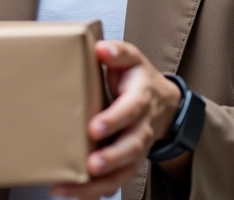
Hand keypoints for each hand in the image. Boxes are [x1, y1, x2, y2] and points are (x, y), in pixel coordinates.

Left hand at [50, 40, 183, 199]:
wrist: (163, 102)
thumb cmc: (139, 78)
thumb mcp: (132, 58)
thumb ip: (118, 52)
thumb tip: (101, 48)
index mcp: (141, 98)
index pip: (130, 110)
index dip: (114, 119)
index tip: (94, 128)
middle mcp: (141, 127)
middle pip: (130, 147)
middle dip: (111, 158)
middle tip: (91, 166)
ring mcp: (137, 148)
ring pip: (124, 170)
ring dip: (99, 183)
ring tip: (70, 189)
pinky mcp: (129, 162)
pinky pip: (117, 180)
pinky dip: (97, 191)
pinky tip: (74, 194)